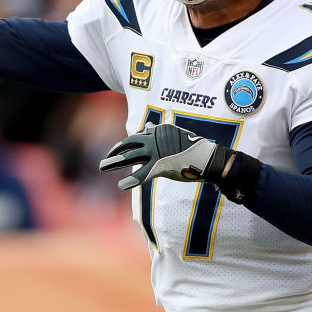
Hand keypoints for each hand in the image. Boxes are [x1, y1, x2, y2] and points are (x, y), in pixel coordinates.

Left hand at [99, 123, 232, 190]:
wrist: (208, 159)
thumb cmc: (193, 149)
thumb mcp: (174, 135)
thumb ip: (159, 133)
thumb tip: (148, 126)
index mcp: (158, 131)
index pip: (135, 137)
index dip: (122, 146)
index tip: (114, 152)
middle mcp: (155, 139)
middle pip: (129, 146)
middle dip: (114, 154)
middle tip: (103, 162)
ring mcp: (158, 152)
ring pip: (131, 157)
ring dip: (115, 163)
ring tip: (102, 168)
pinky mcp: (161, 165)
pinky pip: (142, 174)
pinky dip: (131, 180)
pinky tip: (121, 185)